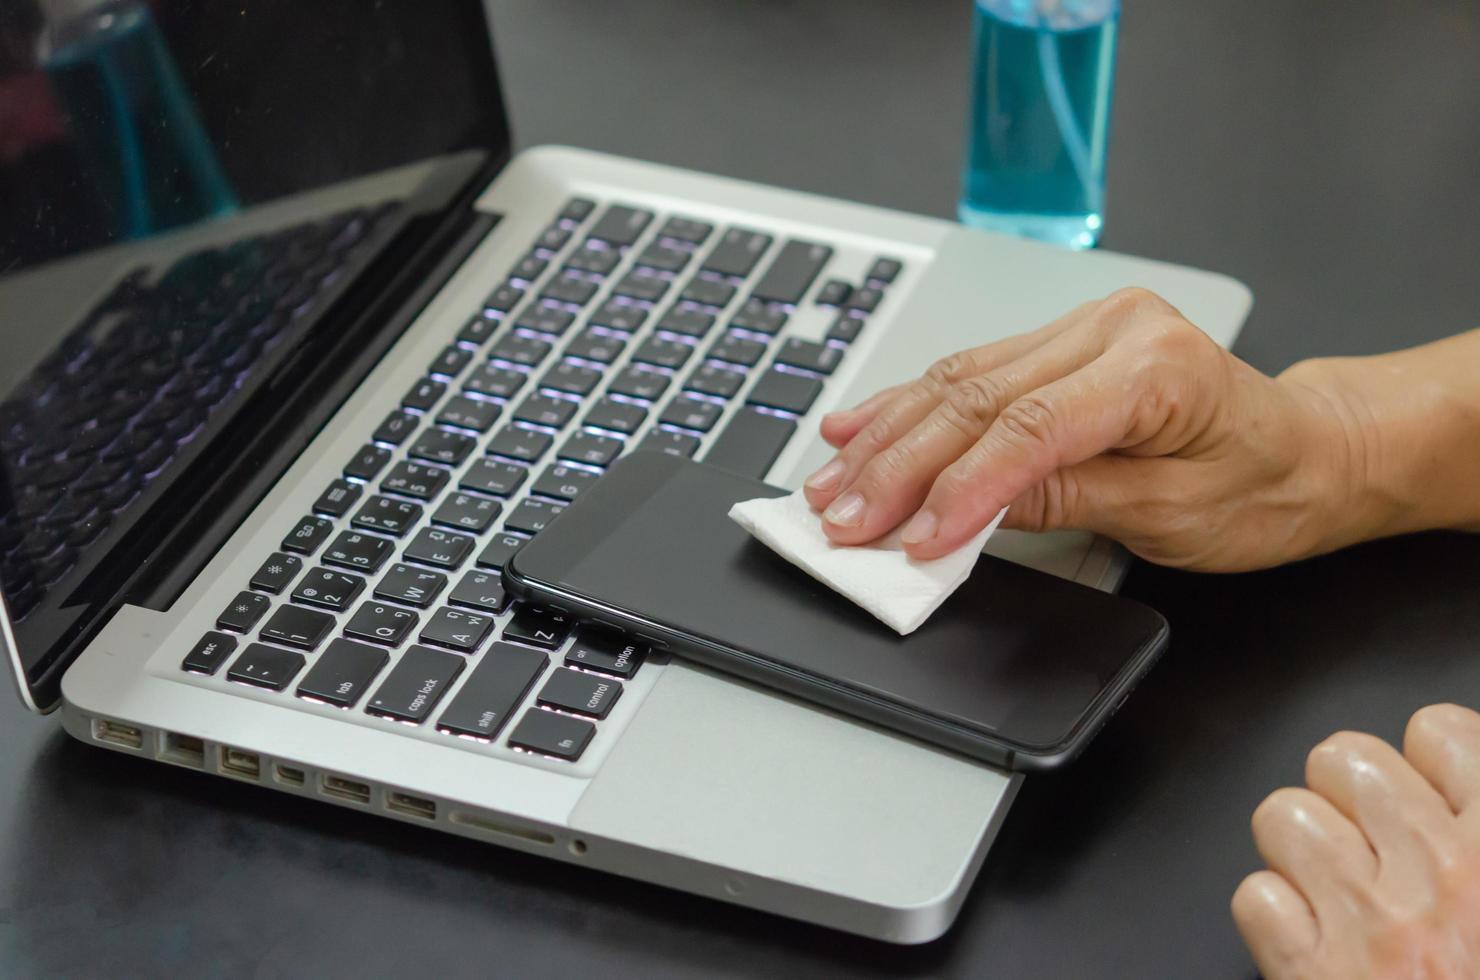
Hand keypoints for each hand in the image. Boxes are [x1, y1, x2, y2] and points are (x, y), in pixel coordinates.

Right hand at [802, 287, 1361, 570]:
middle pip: (976, 398)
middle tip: (840, 518)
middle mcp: (1111, 329)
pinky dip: (907, 406)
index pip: (1029, 428)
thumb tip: (967, 507)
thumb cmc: (1264, 485)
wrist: (1308, 452)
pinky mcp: (1057, 345)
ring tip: (828, 482)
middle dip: (897, 465)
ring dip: (884, 436)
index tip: (908, 540)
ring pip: (957, 379)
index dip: (958, 488)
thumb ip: (1065, 498)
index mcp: (1154, 365)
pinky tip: (854, 424)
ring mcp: (1080, 329)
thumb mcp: (1172, 514)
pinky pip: (968, 371)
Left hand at [1233, 704, 1479, 978]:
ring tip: (1334, 888)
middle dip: (1347, 794)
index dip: (1426, 759)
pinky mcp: (1309, 973)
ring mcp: (1369, 925)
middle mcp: (1439, 878)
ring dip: (1300, 849)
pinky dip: (1274, 917)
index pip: (1441, 731)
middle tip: (1371, 843)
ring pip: (1284, 814)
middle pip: (1343, 758)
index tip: (1429, 792)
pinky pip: (1256, 896)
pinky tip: (1312, 943)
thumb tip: (1460, 795)